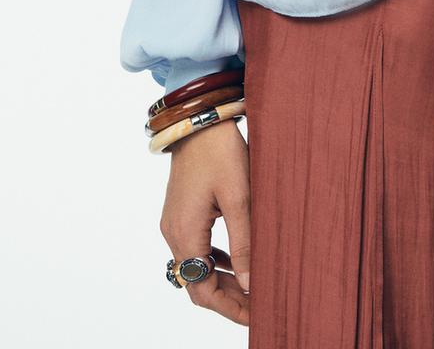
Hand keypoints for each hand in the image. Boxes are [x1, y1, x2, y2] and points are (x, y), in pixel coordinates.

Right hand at [160, 118, 251, 326]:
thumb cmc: (220, 152)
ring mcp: (174, 222)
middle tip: (259, 304)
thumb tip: (251, 284)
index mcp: (185, 234)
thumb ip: (245, 243)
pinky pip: (196, 247)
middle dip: (228, 297)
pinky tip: (237, 260)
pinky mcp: (181, 212)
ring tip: (252, 286)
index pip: (202, 290)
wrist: (199, 119)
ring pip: (197, 266)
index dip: (229, 307)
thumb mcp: (240, 197)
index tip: (255, 315)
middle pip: (197, 282)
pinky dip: (216, 259)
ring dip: (222, 279)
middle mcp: (173, 233)